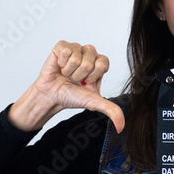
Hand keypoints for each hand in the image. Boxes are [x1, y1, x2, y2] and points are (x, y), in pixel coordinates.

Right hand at [9, 41, 125, 131]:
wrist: (52, 96)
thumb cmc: (73, 96)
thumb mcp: (94, 103)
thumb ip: (111, 111)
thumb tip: (121, 127)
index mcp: (100, 64)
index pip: (103, 63)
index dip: (93, 76)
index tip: (86, 83)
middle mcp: (89, 54)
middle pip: (89, 61)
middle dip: (79, 75)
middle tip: (74, 80)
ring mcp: (76, 48)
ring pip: (76, 57)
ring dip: (69, 71)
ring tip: (66, 74)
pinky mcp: (62, 46)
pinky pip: (65, 50)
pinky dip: (61, 63)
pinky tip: (59, 67)